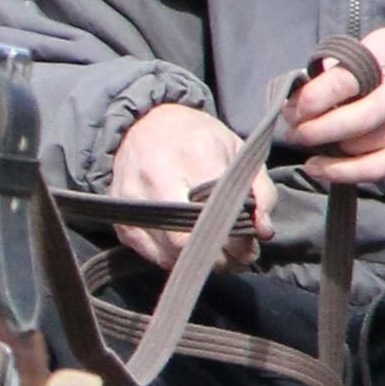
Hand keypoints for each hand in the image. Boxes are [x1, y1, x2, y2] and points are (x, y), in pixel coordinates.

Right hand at [110, 100, 266, 266]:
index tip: (251, 246)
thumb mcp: (238, 150)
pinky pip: (152, 255)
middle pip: (188, 241)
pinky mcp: (121, 219)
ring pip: (170, 255)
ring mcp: (133, 201)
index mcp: (193, 155)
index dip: (238, 241)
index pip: (217, 216)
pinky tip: (189, 247)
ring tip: (216, 253)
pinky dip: (175, 259)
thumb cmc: (197, 138)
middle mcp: (156, 178)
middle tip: (236, 257)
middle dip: (219, 259)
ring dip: (199, 262)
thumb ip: (260, 190)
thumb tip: (263, 232)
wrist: (145, 123)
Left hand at [284, 28, 384, 188]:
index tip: (292, 108)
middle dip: (315, 130)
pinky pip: (374, 170)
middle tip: (293, 130)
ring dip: (328, 148)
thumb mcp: (372, 49)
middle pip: (354, 120)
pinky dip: (341, 173)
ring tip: (311, 140)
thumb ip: (338, 67)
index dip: (311, 99)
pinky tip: (319, 168)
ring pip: (360, 147)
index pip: (344, 81)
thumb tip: (299, 97)